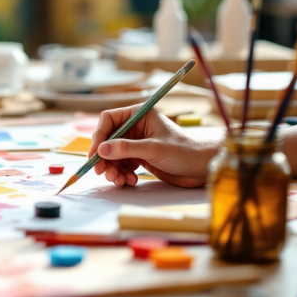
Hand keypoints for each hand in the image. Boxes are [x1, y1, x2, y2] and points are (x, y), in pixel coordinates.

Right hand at [89, 105, 218, 187]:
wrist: (201, 168)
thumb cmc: (184, 152)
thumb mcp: (153, 149)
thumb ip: (126, 149)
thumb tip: (101, 150)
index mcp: (139, 115)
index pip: (109, 120)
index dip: (99, 136)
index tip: (95, 153)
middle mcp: (135, 127)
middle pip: (108, 140)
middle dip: (104, 157)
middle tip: (102, 172)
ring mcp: (136, 142)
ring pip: (113, 155)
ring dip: (112, 169)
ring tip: (119, 180)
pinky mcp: (139, 157)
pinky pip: (121, 165)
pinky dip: (122, 174)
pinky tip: (130, 181)